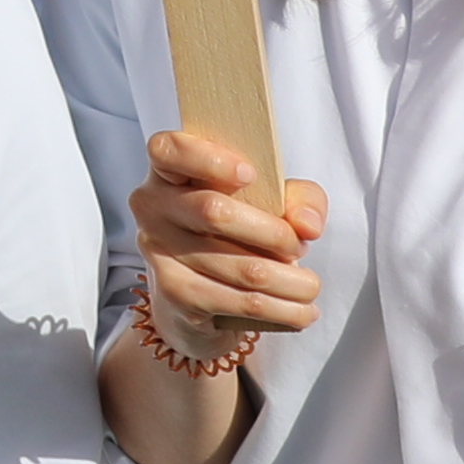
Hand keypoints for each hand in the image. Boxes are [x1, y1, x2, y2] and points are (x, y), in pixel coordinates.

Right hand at [124, 125, 325, 357]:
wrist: (197, 299)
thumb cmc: (233, 234)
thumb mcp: (268, 203)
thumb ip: (298, 199)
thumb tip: (308, 225)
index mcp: (168, 173)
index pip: (169, 151)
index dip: (208, 159)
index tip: (250, 174)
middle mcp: (153, 208)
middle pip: (214, 211)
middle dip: (275, 234)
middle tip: (299, 246)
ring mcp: (159, 252)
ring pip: (242, 267)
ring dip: (292, 282)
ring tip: (310, 286)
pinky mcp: (176, 294)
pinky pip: (244, 302)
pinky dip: (285, 310)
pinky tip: (303, 312)